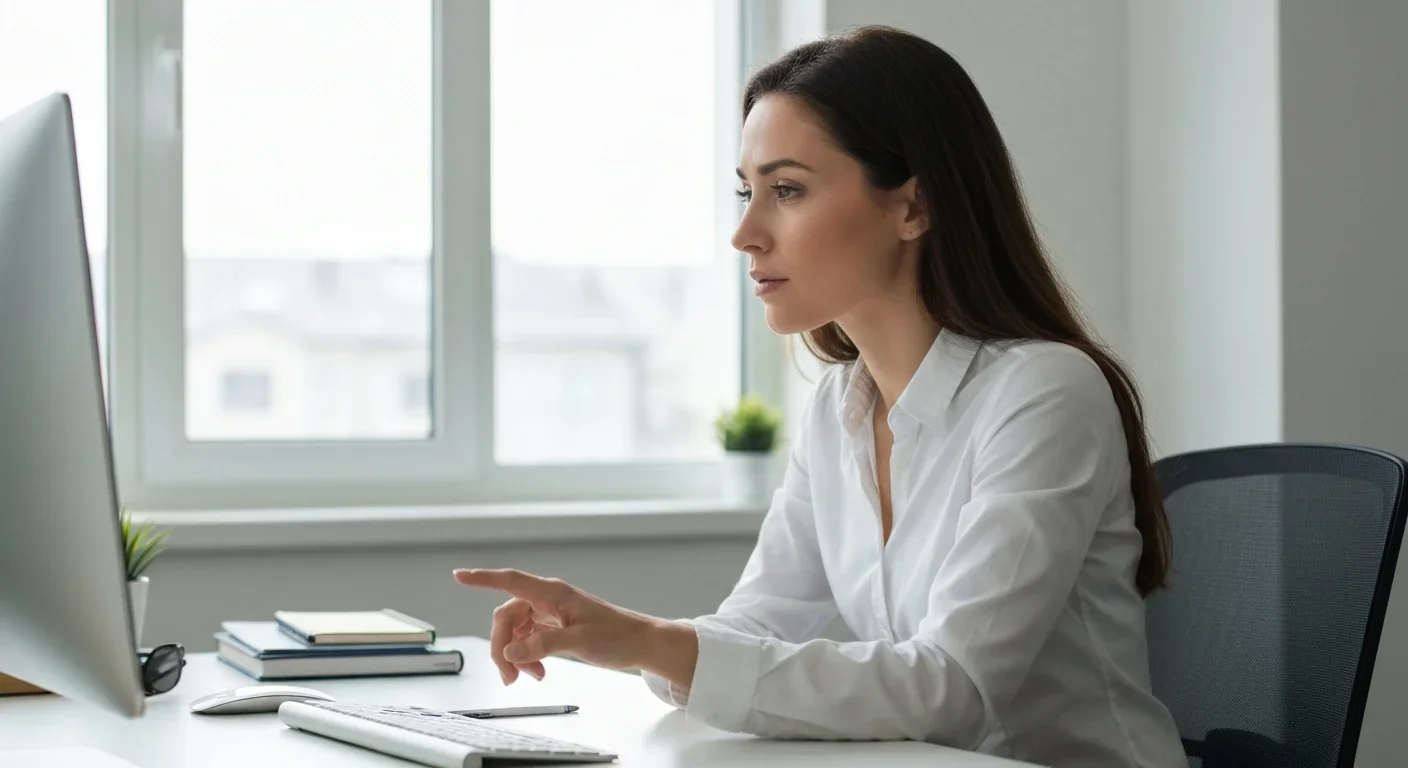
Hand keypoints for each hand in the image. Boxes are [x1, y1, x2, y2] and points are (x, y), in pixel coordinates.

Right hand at [453, 568, 695, 685]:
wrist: (640, 643)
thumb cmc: (617, 636)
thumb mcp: (579, 642)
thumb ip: (542, 645)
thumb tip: (510, 651)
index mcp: (552, 593)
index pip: (510, 580)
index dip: (482, 578)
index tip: (459, 575)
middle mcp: (548, 599)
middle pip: (507, 617)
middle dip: (502, 646)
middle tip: (509, 677)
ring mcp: (551, 613)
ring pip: (517, 631)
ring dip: (516, 655)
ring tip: (530, 677)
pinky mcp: (556, 627)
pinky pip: (529, 639)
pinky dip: (528, 656)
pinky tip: (539, 672)